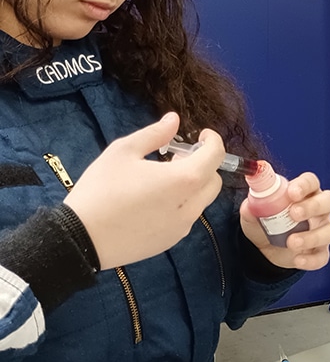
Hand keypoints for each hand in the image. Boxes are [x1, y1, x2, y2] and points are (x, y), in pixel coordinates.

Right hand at [65, 112, 224, 268]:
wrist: (81, 238)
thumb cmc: (101, 189)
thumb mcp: (123, 151)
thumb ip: (155, 133)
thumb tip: (174, 120)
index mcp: (184, 180)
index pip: (216, 156)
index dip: (213, 141)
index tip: (200, 135)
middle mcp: (191, 206)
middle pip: (214, 180)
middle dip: (203, 165)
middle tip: (177, 157)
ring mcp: (183, 227)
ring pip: (202, 200)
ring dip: (192, 185)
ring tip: (162, 178)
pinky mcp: (171, 241)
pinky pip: (187, 217)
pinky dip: (182, 203)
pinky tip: (154, 200)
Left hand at [239, 171, 329, 270]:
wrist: (266, 251)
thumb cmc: (268, 225)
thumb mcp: (255, 214)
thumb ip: (252, 208)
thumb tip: (249, 206)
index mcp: (304, 194)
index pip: (311, 182)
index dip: (304, 185)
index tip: (292, 192)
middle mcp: (318, 210)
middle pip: (328, 201)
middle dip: (313, 206)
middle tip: (294, 213)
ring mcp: (321, 230)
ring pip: (329, 230)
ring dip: (312, 236)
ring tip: (291, 241)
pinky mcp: (320, 251)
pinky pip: (323, 256)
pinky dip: (311, 259)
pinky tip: (298, 258)